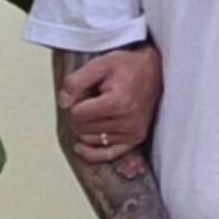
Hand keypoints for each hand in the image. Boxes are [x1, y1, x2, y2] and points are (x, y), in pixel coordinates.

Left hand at [61, 44, 162, 162]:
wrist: (155, 71)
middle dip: (78, 115)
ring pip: (90, 140)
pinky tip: (80, 146)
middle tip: (87, 99)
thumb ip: (77, 81)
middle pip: (82, 128)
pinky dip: (91, 152)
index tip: (82, 92)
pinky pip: (107, 154)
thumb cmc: (128, 66)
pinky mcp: (135, 139)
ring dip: (85, 128)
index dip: (73, 102)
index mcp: (118, 102)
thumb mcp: (100, 64)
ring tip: (95, 111)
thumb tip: (63, 102)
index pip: (78, 114)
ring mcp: (132, 132)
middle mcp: (127, 121)